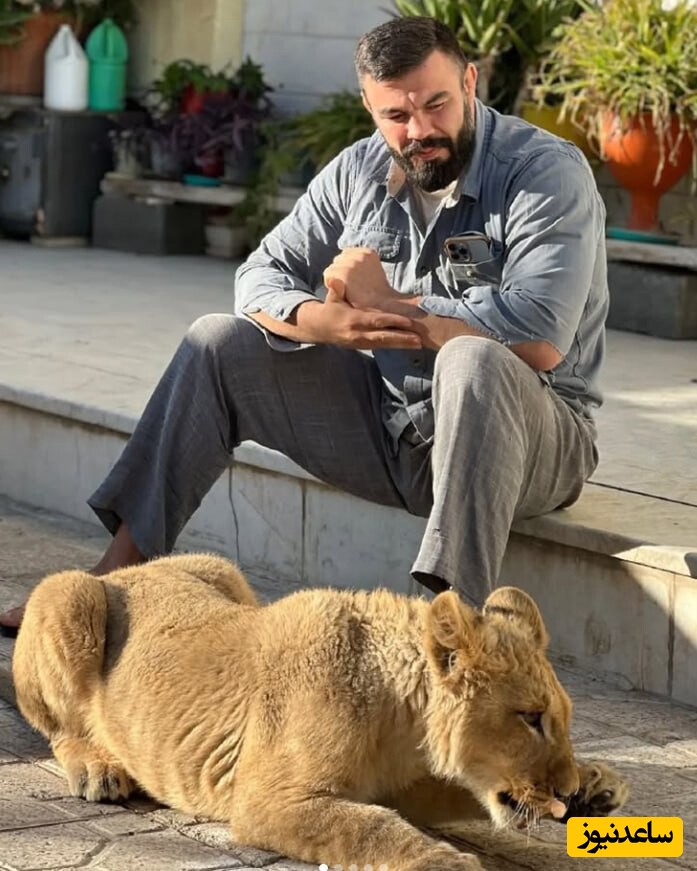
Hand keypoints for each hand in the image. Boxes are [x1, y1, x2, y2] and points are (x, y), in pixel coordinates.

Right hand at [293, 295, 422, 349]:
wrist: (320, 329)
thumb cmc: (330, 309)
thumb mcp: (331, 298)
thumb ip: (336, 289)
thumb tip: (335, 280)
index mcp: (352, 321)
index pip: (376, 321)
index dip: (392, 321)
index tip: (407, 322)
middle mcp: (358, 334)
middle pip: (383, 337)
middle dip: (401, 339)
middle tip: (419, 338)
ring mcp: (361, 343)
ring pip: (384, 344)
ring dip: (402, 344)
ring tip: (419, 343)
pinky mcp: (364, 347)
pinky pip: (382, 346)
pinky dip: (395, 346)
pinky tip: (408, 345)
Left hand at [323, 247, 400, 310]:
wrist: (379, 304)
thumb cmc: (375, 293)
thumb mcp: (372, 271)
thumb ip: (360, 264)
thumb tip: (344, 265)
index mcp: (368, 253)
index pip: (346, 254)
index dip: (346, 268)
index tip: (353, 279)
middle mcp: (359, 255)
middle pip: (338, 260)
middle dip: (340, 272)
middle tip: (350, 286)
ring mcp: (352, 263)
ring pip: (332, 268)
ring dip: (336, 279)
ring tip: (347, 289)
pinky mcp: (344, 273)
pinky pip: (328, 275)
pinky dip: (331, 284)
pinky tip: (342, 291)